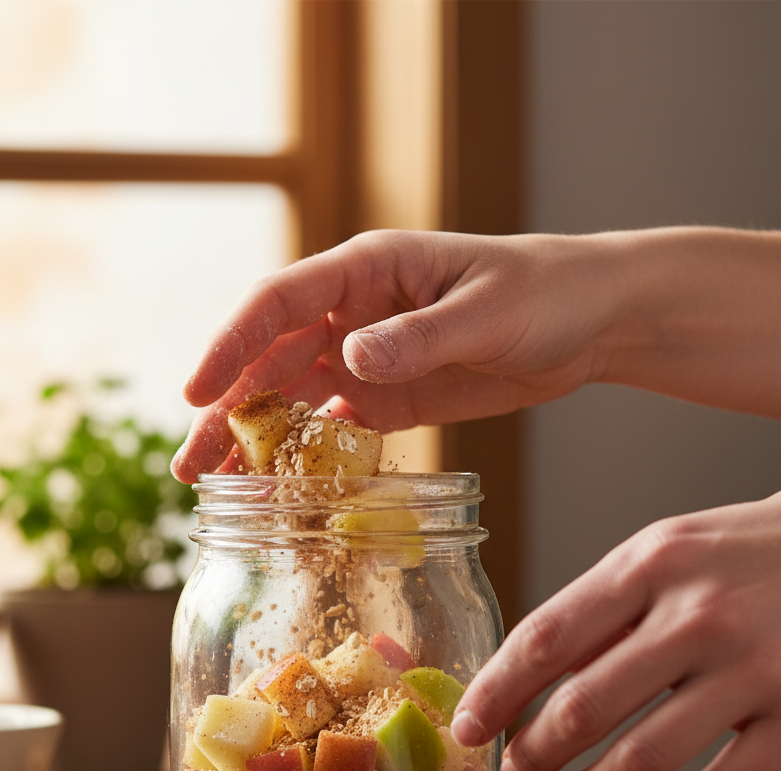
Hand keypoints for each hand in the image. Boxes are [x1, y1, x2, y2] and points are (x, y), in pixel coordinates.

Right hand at [171, 229, 621, 481]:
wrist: (588, 322)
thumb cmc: (544, 293)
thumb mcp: (487, 310)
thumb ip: (420, 335)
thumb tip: (350, 359)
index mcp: (366, 272)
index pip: (278, 303)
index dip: (231, 345)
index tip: (198, 392)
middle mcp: (351, 314)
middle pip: (269, 361)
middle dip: (226, 410)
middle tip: (192, 466)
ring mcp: (365, 358)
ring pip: (290, 400)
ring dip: (254, 441)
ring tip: (220, 488)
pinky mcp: (386, 397)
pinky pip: (332, 428)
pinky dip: (303, 457)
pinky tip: (280, 489)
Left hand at [451, 479, 780, 770]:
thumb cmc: (742, 552)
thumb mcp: (665, 554)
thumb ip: (604, 611)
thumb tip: (544, 680)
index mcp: (649, 564)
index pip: (545, 638)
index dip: (496, 691)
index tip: (467, 726)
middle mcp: (697, 614)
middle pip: (585, 706)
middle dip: (535, 751)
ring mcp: (755, 668)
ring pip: (646, 757)